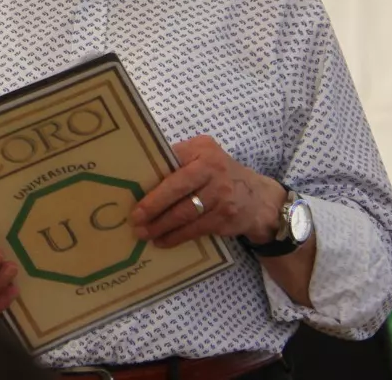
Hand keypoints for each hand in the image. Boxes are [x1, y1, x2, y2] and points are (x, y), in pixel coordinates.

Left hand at [130, 135, 285, 247]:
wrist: (259, 198)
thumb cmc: (219, 175)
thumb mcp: (203, 157)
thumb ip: (179, 160)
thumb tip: (141, 176)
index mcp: (202, 149)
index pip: (172, 161)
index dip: (152, 179)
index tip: (132, 192)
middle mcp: (213, 169)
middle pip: (177, 188)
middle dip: (153, 206)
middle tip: (135, 219)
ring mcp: (221, 194)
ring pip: (185, 213)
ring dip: (162, 226)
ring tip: (144, 233)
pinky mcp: (225, 217)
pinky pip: (195, 229)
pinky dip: (177, 236)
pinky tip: (163, 240)